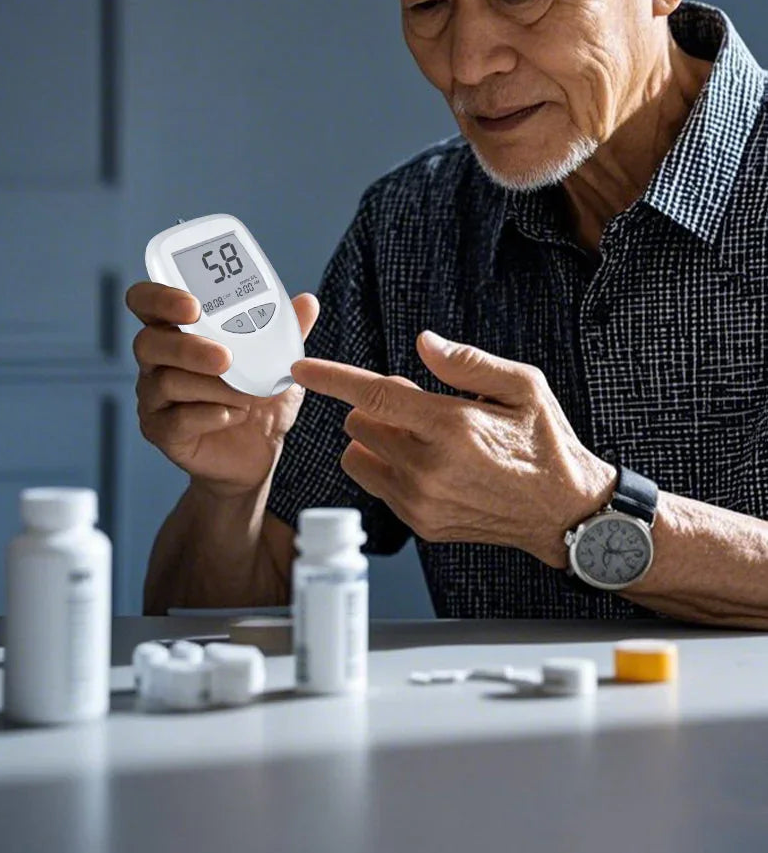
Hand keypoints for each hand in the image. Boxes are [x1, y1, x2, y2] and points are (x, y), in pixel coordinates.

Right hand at [127, 282, 318, 497]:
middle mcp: (157, 361)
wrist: (259, 451)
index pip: (146, 302)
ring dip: (215, 387)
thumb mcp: (278, 361)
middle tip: (227, 358)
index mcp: (177, 329)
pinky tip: (234, 414)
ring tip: (249, 395)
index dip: (160, 298)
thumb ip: (286, 330)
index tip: (194, 306)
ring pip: (166, 382)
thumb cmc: (258, 395)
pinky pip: (176, 420)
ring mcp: (154, 398)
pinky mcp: (161, 432)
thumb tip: (307, 302)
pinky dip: (210, 415)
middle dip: (188, 347)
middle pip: (148, 342)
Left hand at [291, 330, 614, 566]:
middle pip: (361, 421)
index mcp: (452, 427)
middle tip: (425, 406)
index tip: (302, 368)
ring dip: (378, 437)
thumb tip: (424, 344)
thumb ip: (468, 363)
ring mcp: (421, 501)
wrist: (564, 512)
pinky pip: (376, 483)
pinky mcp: (420, 523)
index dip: (332, 378)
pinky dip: (389, 466)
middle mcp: (429, 468)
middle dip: (380, 405)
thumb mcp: (524, 387)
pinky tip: (430, 464)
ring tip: (424, 436)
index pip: (375, 394)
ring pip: (360, 453)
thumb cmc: (546, 444)